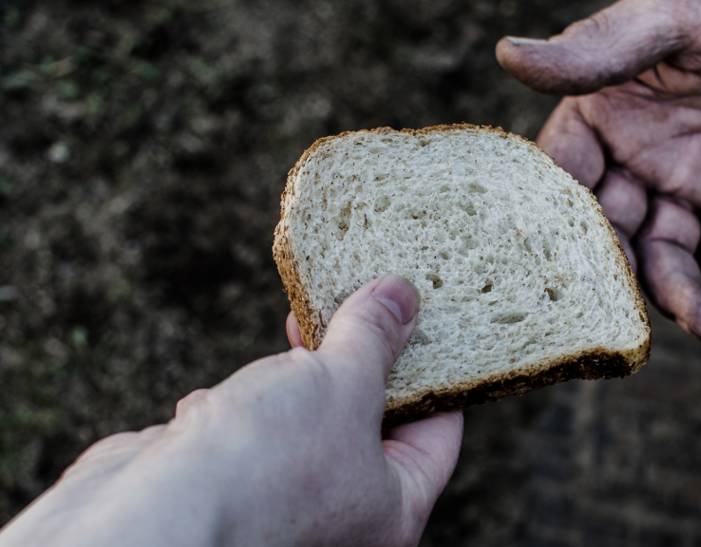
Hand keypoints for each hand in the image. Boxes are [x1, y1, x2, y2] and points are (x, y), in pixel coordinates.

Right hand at [0, 276, 462, 546]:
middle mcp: (344, 519)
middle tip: (339, 307)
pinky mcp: (227, 493)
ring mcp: (283, 507)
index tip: (414, 316)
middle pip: (368, 421)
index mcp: (394, 511)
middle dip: (351, 362)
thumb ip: (374, 337)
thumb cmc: (264, 466)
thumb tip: (403, 295)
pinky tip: (212, 410)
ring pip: (304, 422)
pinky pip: (246, 439)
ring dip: (289, 381)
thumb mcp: (342, 383)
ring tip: (277, 353)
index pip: (437, 431)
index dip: (431, 368)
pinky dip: (234, 413)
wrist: (148, 521)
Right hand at [497, 0, 700, 339]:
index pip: (564, 175)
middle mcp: (637, 152)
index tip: (555, 265)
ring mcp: (689, 180)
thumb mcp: (677, 10)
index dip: (557, 219)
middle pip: (611, 230)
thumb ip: (599, 50)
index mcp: (606, 109)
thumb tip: (508, 56)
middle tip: (628, 316)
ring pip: (668, 253)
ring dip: (681, 292)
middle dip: (619, 273)